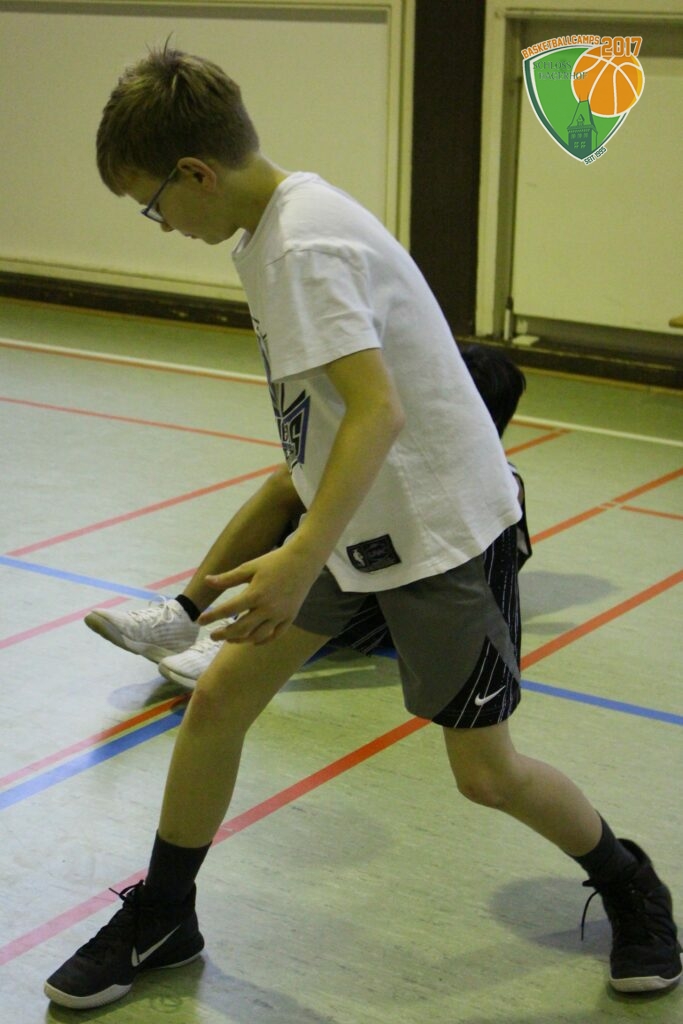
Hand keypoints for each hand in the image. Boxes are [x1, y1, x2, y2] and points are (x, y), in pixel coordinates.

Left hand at [197, 545, 321, 644]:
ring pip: (257, 636)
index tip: (200, 621)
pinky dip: (262, 640)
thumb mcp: (249, 566)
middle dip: (224, 634)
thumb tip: (207, 581)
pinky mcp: (290, 618)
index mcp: (256, 593)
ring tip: (230, 638)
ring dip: (241, 640)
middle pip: (241, 628)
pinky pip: (275, 635)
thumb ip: (228, 578)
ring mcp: (280, 615)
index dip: (212, 616)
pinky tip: (252, 641)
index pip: (228, 610)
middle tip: (212, 635)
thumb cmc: (274, 562)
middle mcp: (268, 608)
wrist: (303, 562)